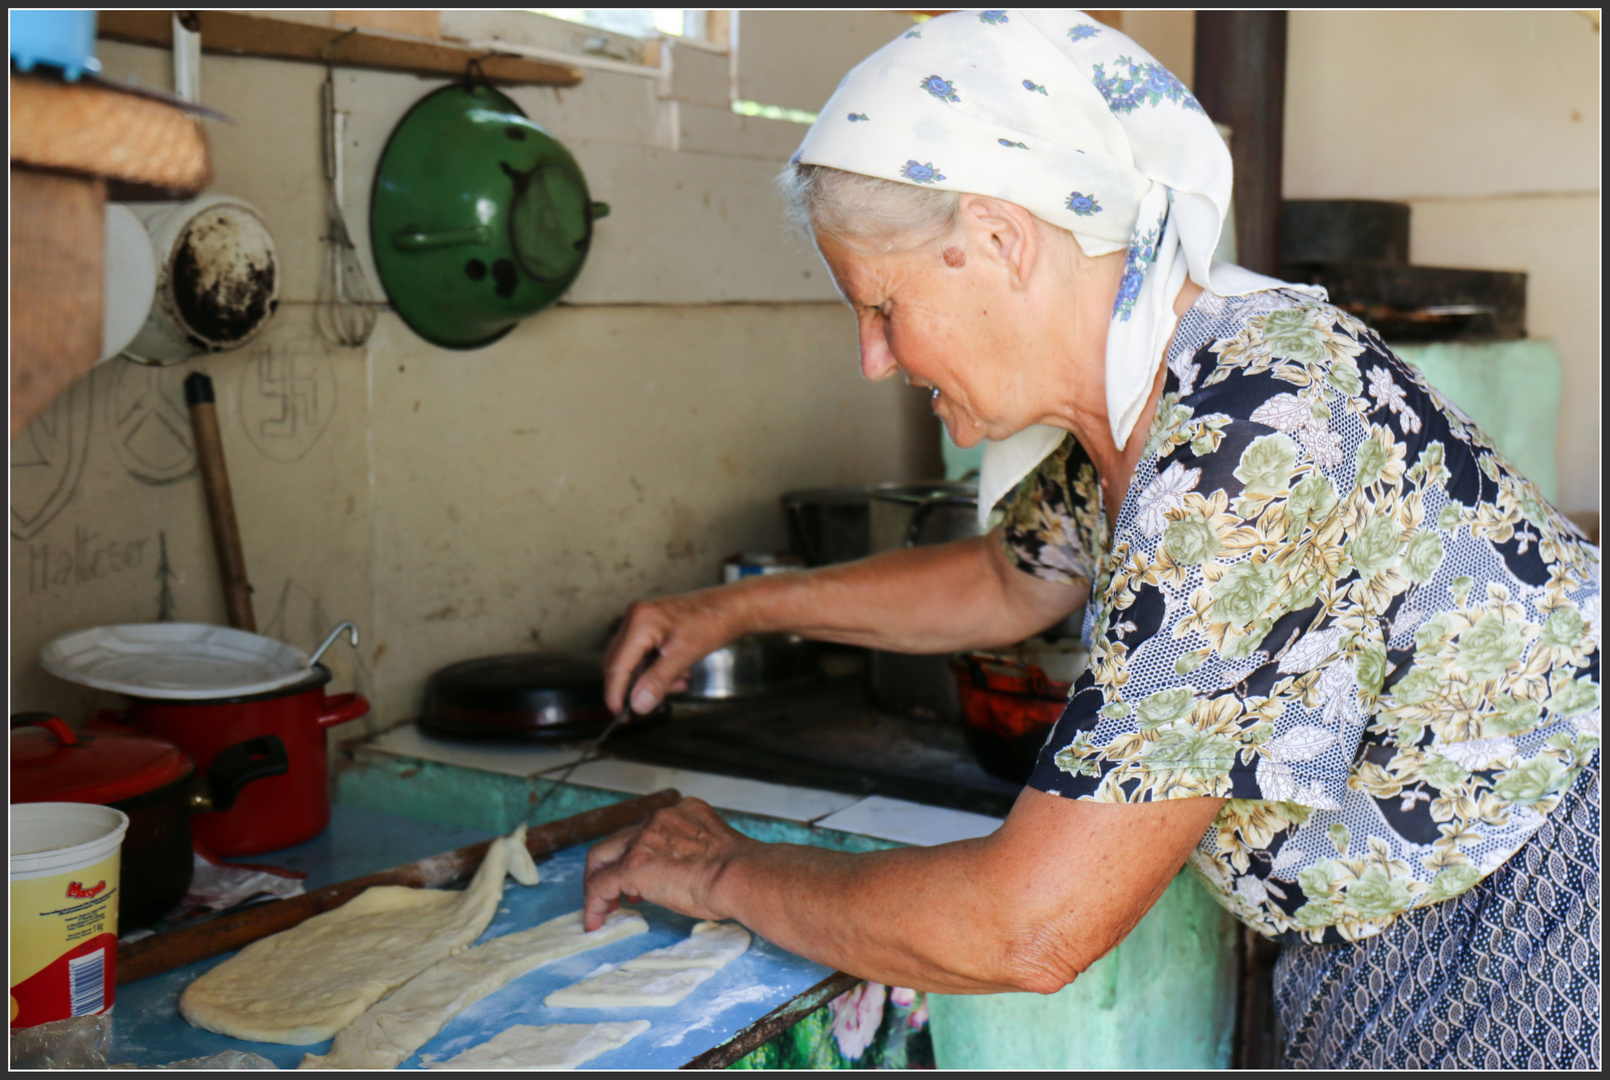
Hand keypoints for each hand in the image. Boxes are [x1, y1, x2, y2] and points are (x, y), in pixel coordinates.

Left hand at [582, 797, 755, 930]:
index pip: (647, 829)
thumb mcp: (716, 850)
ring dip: (598, 882)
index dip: (638, 852)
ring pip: (602, 856)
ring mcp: (643, 840)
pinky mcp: (631, 866)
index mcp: (682, 812)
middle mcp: (659, 818)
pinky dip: (593, 903)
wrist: (739, 875)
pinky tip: (595, 921)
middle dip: (609, 864)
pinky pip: (601, 884)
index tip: (640, 876)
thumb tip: (688, 874)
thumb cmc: (740, 872)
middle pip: (618, 838)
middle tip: (611, 891)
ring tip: (602, 908)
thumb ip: (696, 852)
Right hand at [603, 588, 749, 713]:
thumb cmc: (713, 622)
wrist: (733, 607)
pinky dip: (658, 669)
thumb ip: (658, 681)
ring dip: (651, 679)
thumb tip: (638, 704)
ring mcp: (643, 621)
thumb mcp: (684, 656)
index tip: (620, 714)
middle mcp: (636, 618)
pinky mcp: (652, 626)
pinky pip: (646, 654)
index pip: (616, 666)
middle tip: (649, 705)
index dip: (615, 693)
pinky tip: (679, 674)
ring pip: (634, 662)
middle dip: (636, 687)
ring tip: (678, 684)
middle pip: (621, 664)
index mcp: (639, 622)